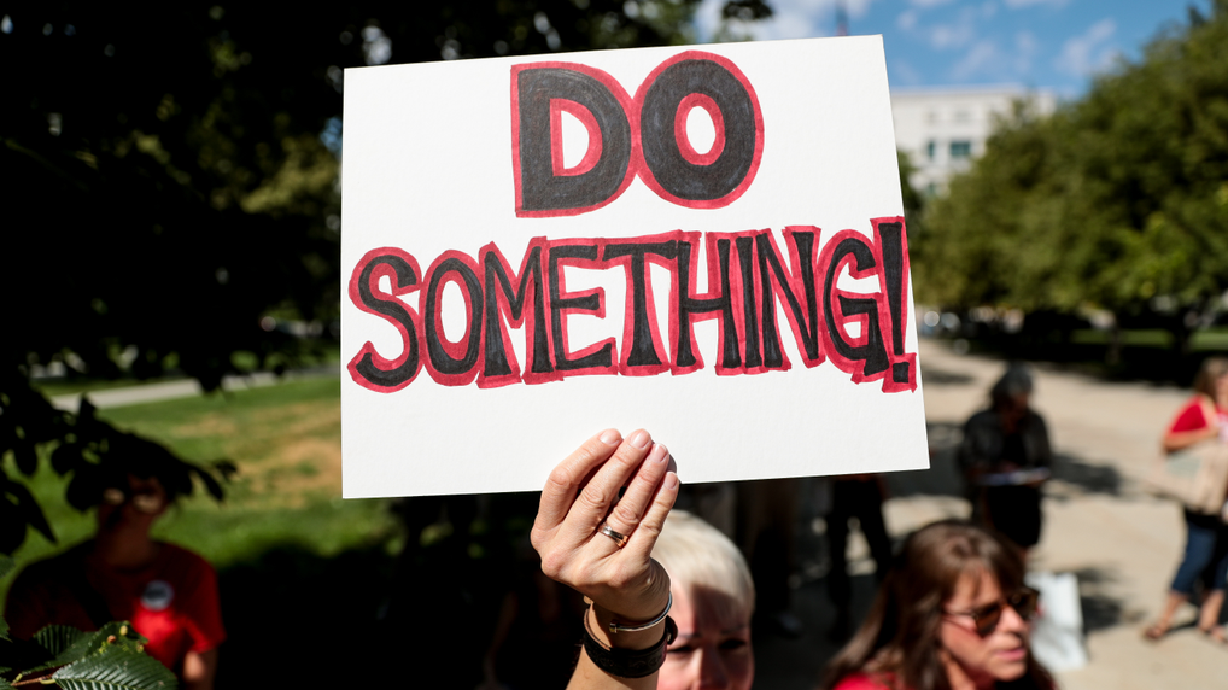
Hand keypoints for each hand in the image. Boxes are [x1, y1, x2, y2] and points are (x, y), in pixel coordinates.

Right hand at [531, 429, 677, 622]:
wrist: (626, 606)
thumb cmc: (602, 550)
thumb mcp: (581, 526)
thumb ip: (587, 492)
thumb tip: (618, 443)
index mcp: (544, 534)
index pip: (560, 483)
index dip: (587, 455)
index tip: (612, 435)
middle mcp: (560, 554)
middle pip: (594, 494)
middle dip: (622, 460)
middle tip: (642, 438)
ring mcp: (591, 568)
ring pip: (624, 510)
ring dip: (646, 476)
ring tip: (660, 454)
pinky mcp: (624, 575)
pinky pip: (648, 528)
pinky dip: (662, 500)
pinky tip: (671, 481)